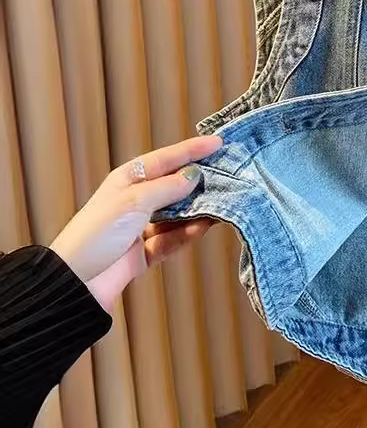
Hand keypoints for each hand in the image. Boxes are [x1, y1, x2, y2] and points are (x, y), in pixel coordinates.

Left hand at [50, 136, 221, 311]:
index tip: (219, 143)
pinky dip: (188, 233)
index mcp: (129, 179)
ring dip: (198, 210)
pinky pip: (173, 239)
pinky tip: (203, 227)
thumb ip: (167, 187)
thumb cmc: (96, 234)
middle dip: (201, 181)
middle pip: (175, 185)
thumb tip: (194, 175)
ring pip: (178, 213)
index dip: (193, 149)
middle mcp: (137, 200)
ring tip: (222, 204)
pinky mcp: (145, 252)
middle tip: (229, 176)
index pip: (167, 158)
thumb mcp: (133, 202)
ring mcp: (141, 227)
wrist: (76, 283)